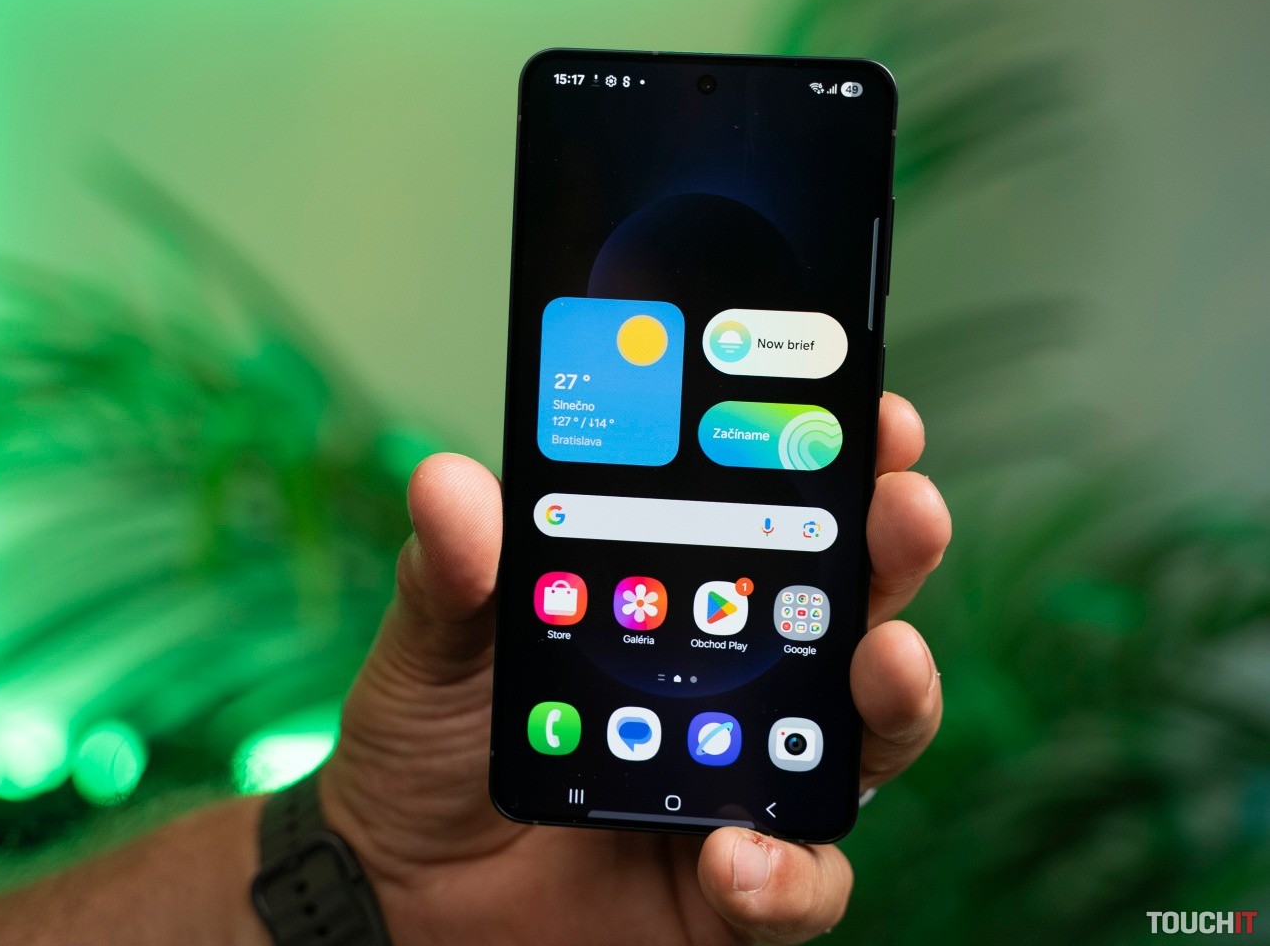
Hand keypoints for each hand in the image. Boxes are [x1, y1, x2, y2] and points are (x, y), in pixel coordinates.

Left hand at [319, 392, 949, 944]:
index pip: (774, 519)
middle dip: (893, 549)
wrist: (401, 886)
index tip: (871, 414)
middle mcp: (734, 683)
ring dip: (895, 695)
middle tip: (903, 507)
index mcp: (675, 601)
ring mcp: (747, 784)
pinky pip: (798, 887)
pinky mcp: (734, 890)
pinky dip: (786, 875)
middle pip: (847, 608)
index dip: (832, 464)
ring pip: (866, 738)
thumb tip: (448, 482)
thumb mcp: (438, 645)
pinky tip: (737, 857)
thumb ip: (453, 573)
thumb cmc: (431, 745)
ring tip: (884, 659)